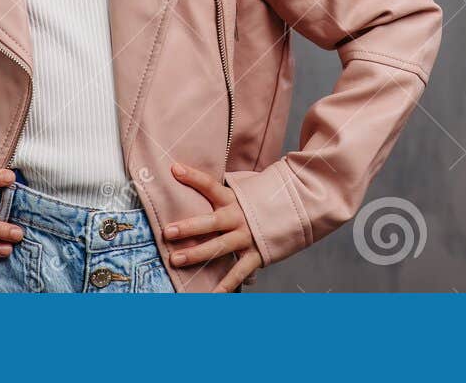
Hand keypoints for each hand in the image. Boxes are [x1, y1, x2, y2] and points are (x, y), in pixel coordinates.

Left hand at [161, 161, 263, 291]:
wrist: (297, 207)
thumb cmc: (262, 198)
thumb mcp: (244, 187)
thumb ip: (222, 187)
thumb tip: (193, 173)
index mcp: (233, 197)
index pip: (210, 185)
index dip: (193, 177)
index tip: (174, 169)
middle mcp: (238, 217)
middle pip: (210, 222)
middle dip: (188, 228)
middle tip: (167, 232)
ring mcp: (247, 236)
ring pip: (219, 247)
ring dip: (196, 254)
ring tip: (176, 259)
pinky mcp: (256, 254)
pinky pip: (238, 272)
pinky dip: (226, 285)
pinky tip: (211, 295)